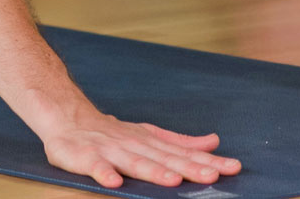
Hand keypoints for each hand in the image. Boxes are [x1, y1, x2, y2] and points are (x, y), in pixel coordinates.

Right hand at [41, 112, 241, 188]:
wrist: (67, 118)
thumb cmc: (111, 133)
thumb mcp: (149, 135)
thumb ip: (180, 142)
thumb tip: (213, 142)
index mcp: (150, 142)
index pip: (183, 154)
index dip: (207, 162)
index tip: (232, 168)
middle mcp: (134, 145)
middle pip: (164, 159)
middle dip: (188, 168)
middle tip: (212, 176)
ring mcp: (110, 150)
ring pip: (134, 162)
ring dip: (153, 171)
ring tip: (173, 181)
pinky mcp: (85, 156)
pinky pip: (95, 166)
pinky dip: (104, 173)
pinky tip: (115, 183)